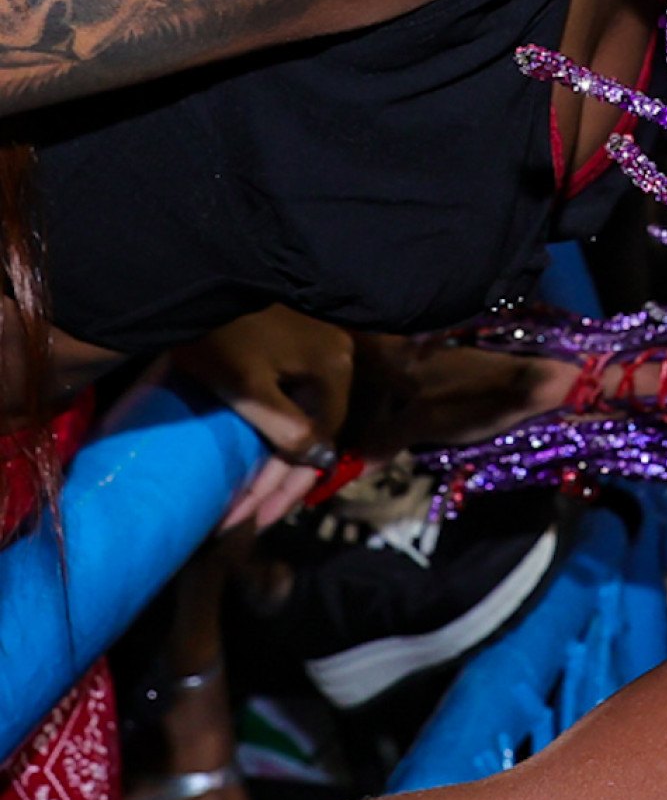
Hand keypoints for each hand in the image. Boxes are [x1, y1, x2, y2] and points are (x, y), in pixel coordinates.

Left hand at [171, 306, 354, 502]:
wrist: (198, 281)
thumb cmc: (223, 335)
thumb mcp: (248, 386)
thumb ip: (285, 426)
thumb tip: (318, 459)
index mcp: (332, 366)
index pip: (323, 440)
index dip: (291, 485)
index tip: (258, 518)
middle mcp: (335, 356)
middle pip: (313, 432)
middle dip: (278, 482)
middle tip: (244, 517)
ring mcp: (316, 348)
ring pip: (302, 419)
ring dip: (274, 462)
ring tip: (245, 499)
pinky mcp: (294, 345)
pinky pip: (293, 400)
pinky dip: (275, 432)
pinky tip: (256, 457)